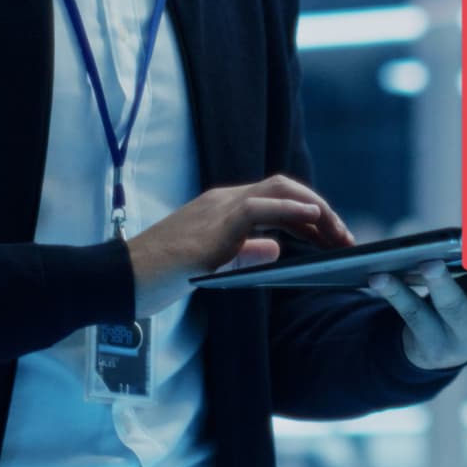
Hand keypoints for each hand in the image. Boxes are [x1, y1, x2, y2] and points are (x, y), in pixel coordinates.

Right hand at [126, 174, 353, 314]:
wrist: (121, 278)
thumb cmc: (157, 276)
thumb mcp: (209, 266)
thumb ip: (241, 255)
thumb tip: (275, 247)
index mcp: (221, 209)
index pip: (274, 199)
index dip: (307, 213)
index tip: (331, 236)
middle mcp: (222, 201)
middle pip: (283, 188)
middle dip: (320, 209)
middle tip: (345, 237)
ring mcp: (218, 209)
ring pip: (279, 190)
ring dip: (315, 209)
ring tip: (339, 232)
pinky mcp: (214, 225)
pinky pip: (260, 207)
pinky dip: (291, 208)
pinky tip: (312, 217)